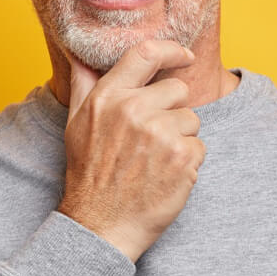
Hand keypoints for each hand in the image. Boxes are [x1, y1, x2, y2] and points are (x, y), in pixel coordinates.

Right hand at [57, 40, 204, 261]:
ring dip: (180, 139)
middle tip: (151, 140)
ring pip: (191, 120)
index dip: (171, 50)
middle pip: (178, 89)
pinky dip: (188, 163)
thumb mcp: (76, 125)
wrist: (100, 225)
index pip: (146, 53)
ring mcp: (160, 133)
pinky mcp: (182, 157)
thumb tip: (81, 55)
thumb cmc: (89, 174)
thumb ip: (84, 86)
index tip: (185, 56)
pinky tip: (165, 176)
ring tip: (154, 162)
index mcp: (108, 97)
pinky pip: (200, 146)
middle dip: (172, 111)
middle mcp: (133, 110)